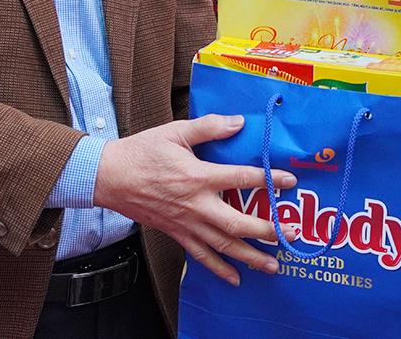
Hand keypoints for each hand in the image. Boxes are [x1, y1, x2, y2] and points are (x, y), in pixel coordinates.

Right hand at [93, 114, 297, 285]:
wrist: (109, 177)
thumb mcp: (176, 131)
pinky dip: (219, 269)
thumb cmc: (142, 152)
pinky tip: (235, 278)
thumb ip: (209, 127)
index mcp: (198, 176)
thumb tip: (239, 122)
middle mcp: (195, 205)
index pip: (242, 178)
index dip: (269, 180)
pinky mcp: (176, 234)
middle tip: (290, 234)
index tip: (291, 181)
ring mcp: (186, 223)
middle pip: (237, 224)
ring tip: (273, 266)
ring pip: (222, 246)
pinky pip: (201, 256)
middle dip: (267, 230)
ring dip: (250, 257)